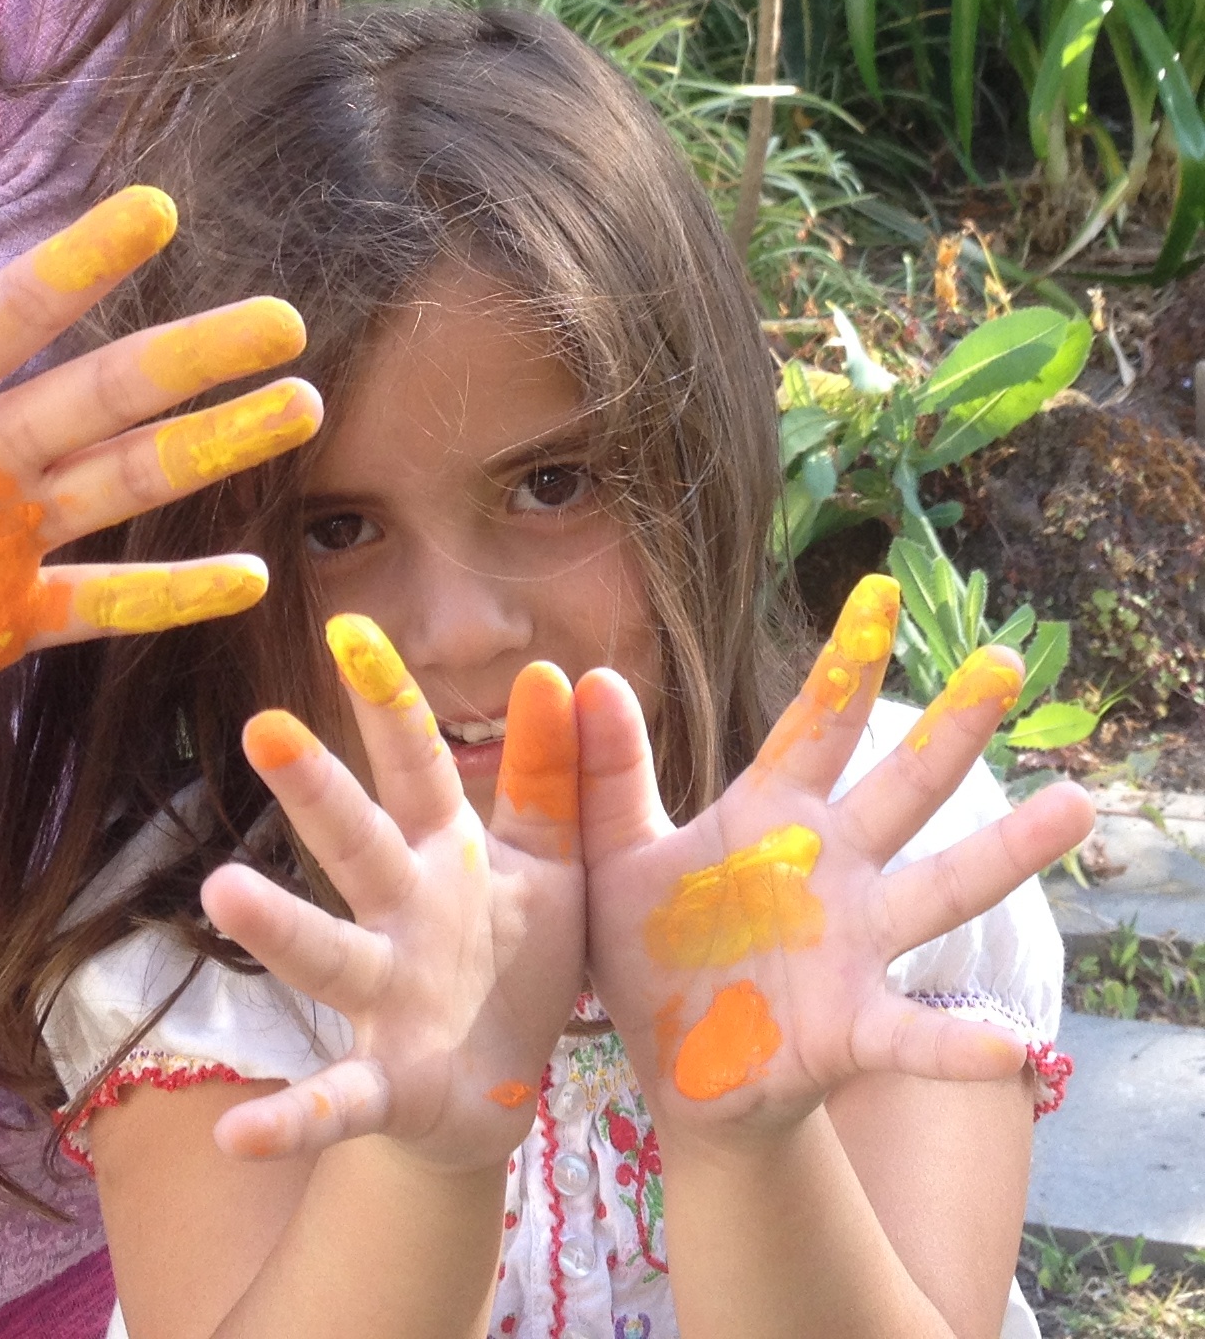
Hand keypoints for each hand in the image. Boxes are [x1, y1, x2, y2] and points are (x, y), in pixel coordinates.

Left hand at [0, 185, 323, 706]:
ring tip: (297, 404)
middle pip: (104, 392)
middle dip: (194, 357)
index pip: (11, 313)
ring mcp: (6, 532)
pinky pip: (100, 604)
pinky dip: (170, 596)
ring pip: (125, 480)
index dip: (79, 264)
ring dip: (210, 448)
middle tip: (287, 319)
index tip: (156, 208)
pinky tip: (248, 582)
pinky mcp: (5, 617)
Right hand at [198, 619, 586, 1171]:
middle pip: (355, 843)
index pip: (415, 764)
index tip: (349, 627)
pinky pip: (334, 1104)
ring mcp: (384, 998)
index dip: (388, 700)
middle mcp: (399, 914)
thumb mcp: (552, 861)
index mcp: (444, 854)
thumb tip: (563, 670)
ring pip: (329, 955)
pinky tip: (239, 1136)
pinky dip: (288, 1120)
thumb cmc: (517, 954)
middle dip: (315, 790)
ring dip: (278, 926)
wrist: (502, 1094)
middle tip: (264, 727)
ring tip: (221, 889)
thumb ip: (555, 776)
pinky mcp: (386, 1086)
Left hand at [577, 573, 1095, 1139]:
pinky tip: (1008, 1045)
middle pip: (901, 786)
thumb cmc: (650, 948)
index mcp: (770, 816)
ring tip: (1073, 804)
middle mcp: (829, 869)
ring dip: (1007, 852)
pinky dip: (957, 1043)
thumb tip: (583, 674)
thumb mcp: (612, 852)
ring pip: (940, 889)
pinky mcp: (851, 1028)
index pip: (815, 723)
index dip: (846, 661)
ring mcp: (851, 945)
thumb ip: (605, 773)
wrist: (671, 1067)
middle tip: (1007, 663)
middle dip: (953, 727)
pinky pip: (912, 1036)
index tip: (880, 588)